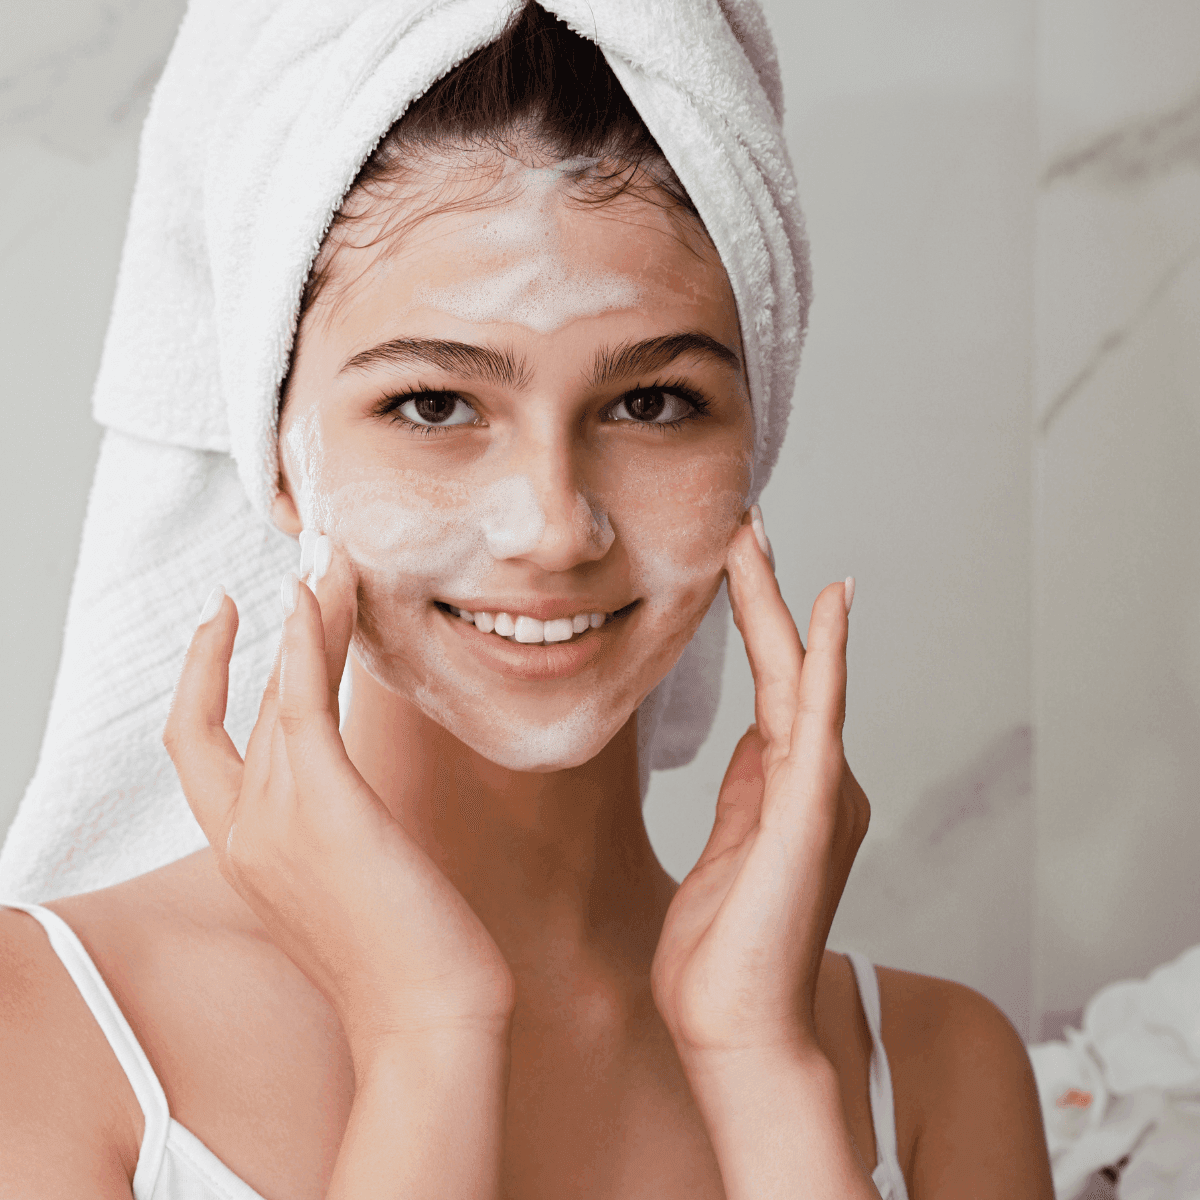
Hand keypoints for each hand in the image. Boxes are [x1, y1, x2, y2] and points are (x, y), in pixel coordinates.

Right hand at [163, 542, 515, 1060]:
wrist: (428, 1022)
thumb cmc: (403, 958)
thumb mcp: (347, 885)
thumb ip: (331, 826)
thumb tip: (353, 779)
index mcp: (244, 851)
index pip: (201, 747)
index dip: (205, 679)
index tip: (233, 623)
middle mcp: (242, 832)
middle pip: (224, 709)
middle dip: (248, 636)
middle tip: (295, 570)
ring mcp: (274, 820)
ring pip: (270, 689)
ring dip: (301, 616)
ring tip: (329, 557)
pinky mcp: (323, 805)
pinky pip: (298, 700)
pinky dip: (303, 640)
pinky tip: (316, 595)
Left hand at [651, 513, 868, 1062]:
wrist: (734, 1031)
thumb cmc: (724, 953)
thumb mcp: (727, 850)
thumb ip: (747, 791)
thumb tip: (754, 737)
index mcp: (790, 789)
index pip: (770, 684)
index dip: (753, 619)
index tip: (733, 561)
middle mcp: (817, 781)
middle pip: (786, 665)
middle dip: (761, 590)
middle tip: (742, 519)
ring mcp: (820, 793)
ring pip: (799, 675)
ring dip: (776, 602)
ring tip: (753, 535)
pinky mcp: (813, 813)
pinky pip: (821, 719)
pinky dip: (829, 656)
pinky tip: (829, 602)